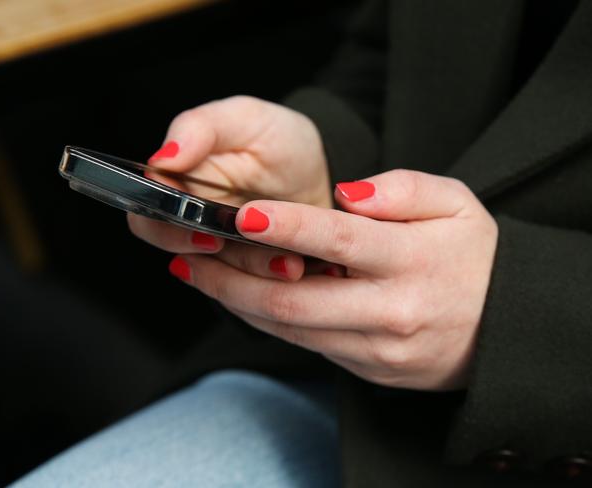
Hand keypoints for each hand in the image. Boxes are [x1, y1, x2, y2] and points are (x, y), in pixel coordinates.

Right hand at [128, 96, 331, 271]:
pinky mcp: (244, 271)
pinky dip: (270, 280)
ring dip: (249, 270)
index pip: (146, 211)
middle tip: (235, 245)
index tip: (203, 228)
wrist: (321, 178)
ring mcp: (218, 248)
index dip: (166, 225)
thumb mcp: (246, 120)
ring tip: (288, 261)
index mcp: (179, 180)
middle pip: (173, 249)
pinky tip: (294, 265)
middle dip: (208, 254)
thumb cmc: (280, 144)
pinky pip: (246, 287)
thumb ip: (201, 128)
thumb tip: (163, 157)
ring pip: (214, 275)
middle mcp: (190, 218)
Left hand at [164, 170, 497, 390]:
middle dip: (232, 279)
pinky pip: (309, 345)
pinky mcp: (370, 370)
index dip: (287, 227)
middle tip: (190, 256)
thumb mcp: (456, 204)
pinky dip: (270, 321)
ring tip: (201, 275)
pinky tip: (244, 298)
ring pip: (292, 329)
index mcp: (412, 260)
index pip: (339, 241)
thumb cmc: (475, 257)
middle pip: (295, 300)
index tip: (241, 215)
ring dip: (239, 302)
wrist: (506, 327)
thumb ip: (402, 189)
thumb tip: (347, 195)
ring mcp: (378, 349)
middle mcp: (390, 311)